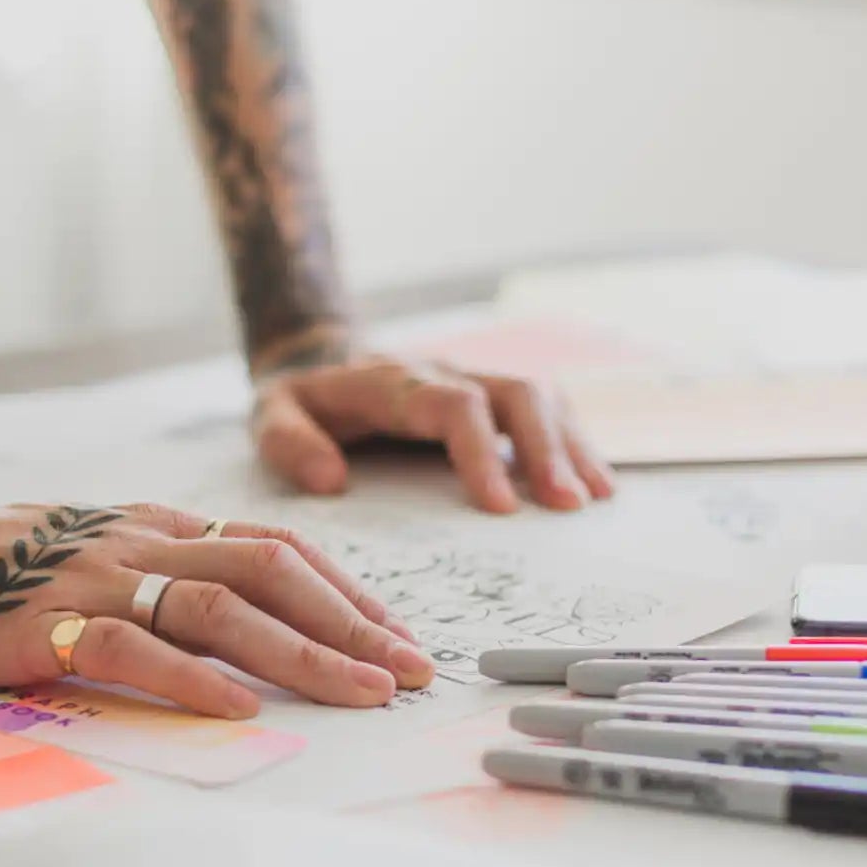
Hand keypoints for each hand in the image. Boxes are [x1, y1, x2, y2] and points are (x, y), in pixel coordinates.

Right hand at [0, 501, 434, 719]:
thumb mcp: (89, 558)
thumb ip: (158, 579)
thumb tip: (240, 631)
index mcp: (153, 527)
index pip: (276, 549)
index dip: (347, 593)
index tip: (398, 638)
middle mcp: (137, 542)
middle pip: (272, 572)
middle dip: (354, 624)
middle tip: (412, 673)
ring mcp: (91, 578)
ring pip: (219, 606)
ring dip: (302, 652)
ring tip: (360, 692)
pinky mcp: (41, 622)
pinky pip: (131, 646)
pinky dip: (192, 678)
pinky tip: (241, 708)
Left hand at [250, 352, 615, 512]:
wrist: (314, 359)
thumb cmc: (298, 402)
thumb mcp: (269, 418)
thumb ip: (289, 444)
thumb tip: (332, 480)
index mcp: (394, 382)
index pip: (453, 407)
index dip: (482, 453)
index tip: (501, 507)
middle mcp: (445, 372)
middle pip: (514, 394)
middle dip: (546, 449)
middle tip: (568, 506)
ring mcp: (474, 379)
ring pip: (540, 395)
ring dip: (571, 445)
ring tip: (595, 498)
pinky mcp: (491, 394)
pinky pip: (546, 406)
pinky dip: (575, 440)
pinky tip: (597, 482)